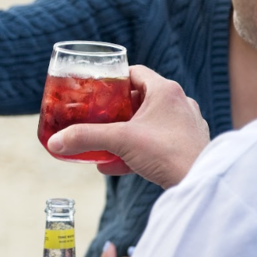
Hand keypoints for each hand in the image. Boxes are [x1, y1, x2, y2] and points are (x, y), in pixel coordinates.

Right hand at [46, 65, 209, 188]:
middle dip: (116, 110)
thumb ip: (85, 138)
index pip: (135, 72)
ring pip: (148, 122)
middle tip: (97, 116)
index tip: (96, 89)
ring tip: (104, 142)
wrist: (201, 183)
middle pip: (140, 98)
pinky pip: (156, 142)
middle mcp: (179, 103)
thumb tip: (55, 142)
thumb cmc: (168, 153)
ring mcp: (186, 125)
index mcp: (165, 91)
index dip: (113, 79)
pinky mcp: (188, 146)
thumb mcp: (119, 141)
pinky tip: (114, 165)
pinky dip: (136, 149)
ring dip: (125, 132)